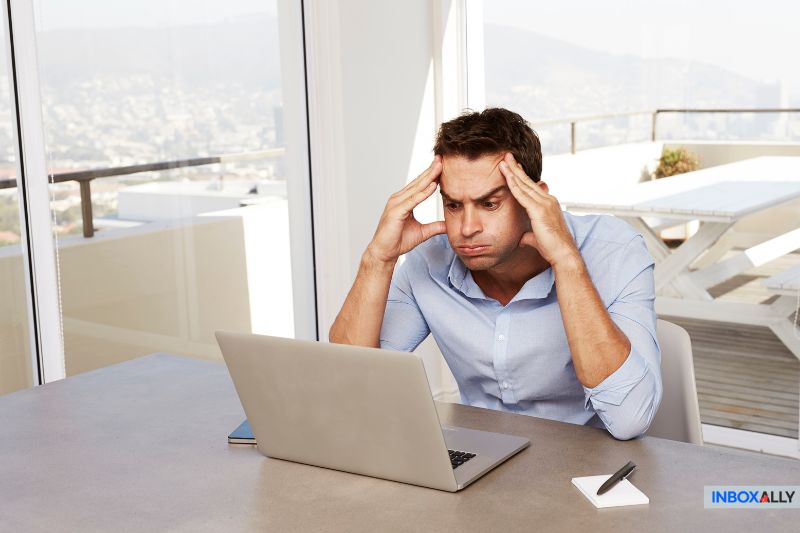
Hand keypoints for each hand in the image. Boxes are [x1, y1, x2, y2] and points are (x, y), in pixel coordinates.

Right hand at [365, 156, 446, 264]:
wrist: (385, 252)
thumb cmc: (398, 241)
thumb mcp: (423, 232)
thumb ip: (435, 227)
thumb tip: (448, 225)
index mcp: (404, 201)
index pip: (420, 185)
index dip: (431, 175)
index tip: (442, 165)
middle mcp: (399, 199)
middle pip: (418, 182)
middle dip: (431, 170)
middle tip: (442, 159)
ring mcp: (396, 203)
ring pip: (416, 188)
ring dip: (429, 177)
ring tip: (440, 167)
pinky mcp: (396, 211)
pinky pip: (412, 200)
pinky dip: (423, 193)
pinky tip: (432, 186)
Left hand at [498, 152, 578, 266]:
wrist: (563, 253)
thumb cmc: (552, 248)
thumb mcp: (537, 238)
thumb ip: (528, 235)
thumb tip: (521, 238)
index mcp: (548, 204)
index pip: (532, 187)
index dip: (521, 176)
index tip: (514, 167)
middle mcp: (548, 200)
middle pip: (527, 181)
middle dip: (516, 168)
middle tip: (507, 156)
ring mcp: (544, 203)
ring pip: (524, 184)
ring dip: (512, 171)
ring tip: (503, 161)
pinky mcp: (539, 210)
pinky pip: (522, 194)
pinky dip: (514, 184)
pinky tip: (506, 175)